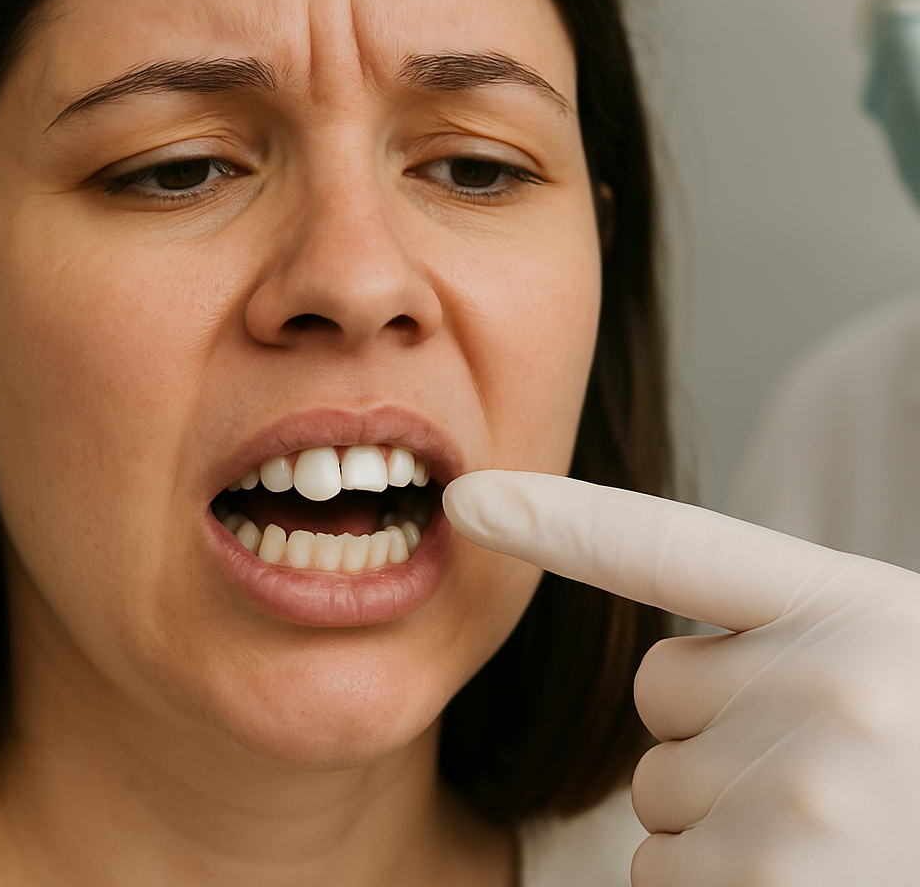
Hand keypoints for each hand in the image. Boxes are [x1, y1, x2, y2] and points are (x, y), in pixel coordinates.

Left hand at [444, 471, 919, 885]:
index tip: (469, 498)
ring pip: (662, 804)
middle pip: (661, 701)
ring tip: (840, 849)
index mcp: (858, 610)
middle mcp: (829, 687)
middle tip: (833, 784)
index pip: (670, 545)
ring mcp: (800, 798)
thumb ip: (790, 650)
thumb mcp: (895, 666)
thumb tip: (669, 689)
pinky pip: (664, 883)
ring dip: (723, 833)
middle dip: (718, 741)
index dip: (559, 517)